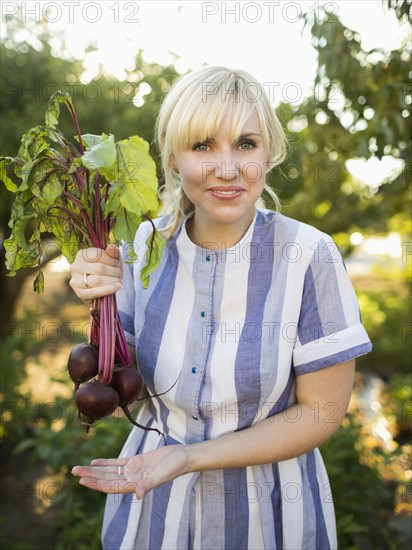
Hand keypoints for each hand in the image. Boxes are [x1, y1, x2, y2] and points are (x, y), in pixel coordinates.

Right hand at [69, 244, 122, 304]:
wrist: (101, 290)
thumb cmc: (106, 272)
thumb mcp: (111, 261)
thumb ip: (112, 253)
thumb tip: (112, 247)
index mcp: (82, 255)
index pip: (98, 254)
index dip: (111, 260)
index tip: (118, 264)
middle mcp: (76, 266)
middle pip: (99, 268)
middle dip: (114, 271)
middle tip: (120, 274)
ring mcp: (76, 281)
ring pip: (97, 280)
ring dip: (112, 281)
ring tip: (119, 281)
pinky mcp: (79, 293)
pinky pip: (94, 292)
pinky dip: (108, 289)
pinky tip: (117, 287)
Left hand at [71, 445, 189, 498]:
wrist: (183, 457)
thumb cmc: (175, 466)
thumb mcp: (162, 474)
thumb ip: (150, 484)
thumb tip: (138, 495)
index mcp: (136, 484)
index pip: (112, 486)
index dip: (97, 484)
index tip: (83, 481)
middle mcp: (132, 479)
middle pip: (106, 479)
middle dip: (90, 476)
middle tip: (73, 471)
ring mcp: (133, 471)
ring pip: (109, 472)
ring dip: (95, 470)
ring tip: (79, 468)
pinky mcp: (136, 461)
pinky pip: (118, 463)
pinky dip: (106, 463)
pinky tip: (95, 462)